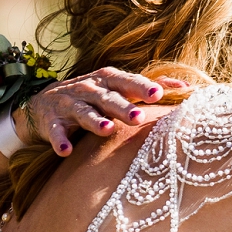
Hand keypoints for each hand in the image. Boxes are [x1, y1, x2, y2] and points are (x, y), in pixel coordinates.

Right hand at [22, 67, 183, 155]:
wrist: (43, 102)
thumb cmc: (93, 96)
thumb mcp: (118, 88)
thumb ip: (148, 88)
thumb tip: (188, 87)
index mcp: (109, 81)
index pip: (128, 82)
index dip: (142, 87)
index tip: (159, 94)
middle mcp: (90, 89)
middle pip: (109, 98)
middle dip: (123, 107)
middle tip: (138, 117)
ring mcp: (69, 104)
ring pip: (84, 113)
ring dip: (94, 121)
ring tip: (106, 130)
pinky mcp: (51, 121)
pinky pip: (56, 132)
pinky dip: (59, 140)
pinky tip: (65, 151)